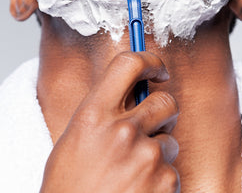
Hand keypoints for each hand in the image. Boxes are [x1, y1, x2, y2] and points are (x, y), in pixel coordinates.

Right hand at [40, 51, 179, 192]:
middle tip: (152, 127)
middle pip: (166, 101)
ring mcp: (146, 157)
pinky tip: (138, 192)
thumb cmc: (69, 190)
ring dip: (158, 154)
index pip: (129, 64)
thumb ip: (103, 113)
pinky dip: (160, 181)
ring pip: (170, 140)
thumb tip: (131, 94)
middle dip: (163, 114)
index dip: (149, 61)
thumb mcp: (75, 142)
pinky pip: (172, 171)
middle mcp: (122, 130)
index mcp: (93, 115)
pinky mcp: (164, 182)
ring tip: (132, 175)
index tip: (157, 70)